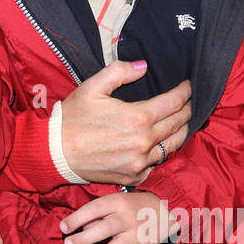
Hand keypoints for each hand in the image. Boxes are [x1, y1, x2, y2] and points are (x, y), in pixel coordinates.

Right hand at [60, 60, 191, 185]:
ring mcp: (140, 163)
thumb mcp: (93, 87)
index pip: (174, 102)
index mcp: (138, 117)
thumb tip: (143, 66)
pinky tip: (160, 144)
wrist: (54, 152)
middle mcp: (144, 142)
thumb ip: (120, 72)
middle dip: (187, 110)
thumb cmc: (72, 118)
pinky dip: (161, 153)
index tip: (188, 87)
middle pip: (178, 124)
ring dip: (180, 132)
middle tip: (189, 103)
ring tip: (181, 122)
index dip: (185, 92)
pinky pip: (156, 164)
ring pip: (172, 146)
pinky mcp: (133, 177)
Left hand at [60, 191, 174, 243]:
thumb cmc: (133, 206)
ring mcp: (136, 238)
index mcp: (120, 202)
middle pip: (102, 230)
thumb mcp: (117, 200)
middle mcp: (129, 219)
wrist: (167, 212)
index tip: (63, 227)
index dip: (76, 219)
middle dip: (82, 240)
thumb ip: (98, 212)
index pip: (95, 209)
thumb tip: (76, 228)